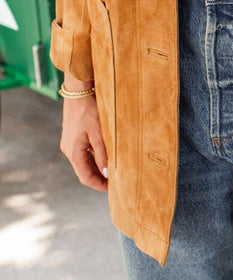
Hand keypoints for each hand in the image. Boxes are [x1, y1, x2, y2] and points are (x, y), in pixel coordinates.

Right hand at [59, 74, 108, 192]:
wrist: (79, 90)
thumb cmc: (90, 110)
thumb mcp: (99, 133)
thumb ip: (102, 154)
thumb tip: (107, 174)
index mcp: (73, 152)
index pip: (86, 177)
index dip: (100, 185)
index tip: (114, 189)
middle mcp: (69, 150)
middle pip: (84, 171)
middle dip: (100, 178)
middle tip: (117, 181)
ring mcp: (70, 143)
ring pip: (84, 162)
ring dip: (98, 168)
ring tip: (115, 170)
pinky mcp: (73, 136)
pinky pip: (84, 152)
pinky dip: (95, 158)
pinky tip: (107, 155)